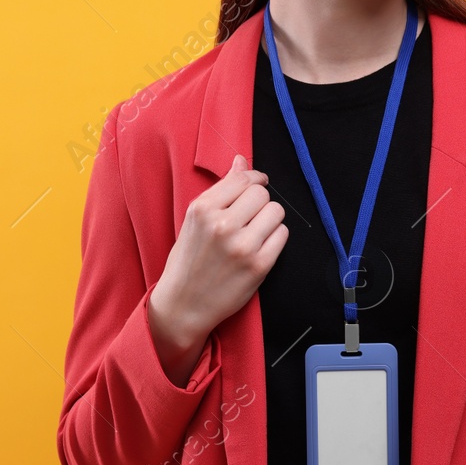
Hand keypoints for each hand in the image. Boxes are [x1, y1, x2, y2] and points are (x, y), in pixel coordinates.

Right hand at [148, 154, 287, 385]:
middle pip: (262, 194)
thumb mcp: (195, 220)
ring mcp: (242, 246)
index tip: (255, 186)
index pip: (244, 178)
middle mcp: (222, 225)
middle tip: (250, 217)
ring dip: (270, 220)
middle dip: (260, 203)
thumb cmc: (189, 260)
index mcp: (202, 210)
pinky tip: (260, 247)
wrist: (183, 305)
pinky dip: (275, 238)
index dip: (254, 180)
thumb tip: (241, 159)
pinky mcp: (259, 266)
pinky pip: (282, 235)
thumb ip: (221, 189)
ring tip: (255, 232)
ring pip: (276, 212)